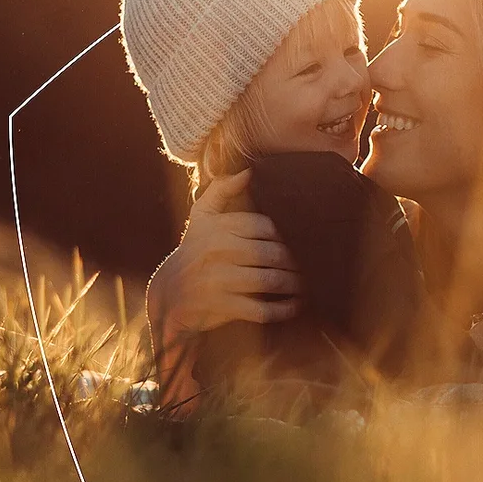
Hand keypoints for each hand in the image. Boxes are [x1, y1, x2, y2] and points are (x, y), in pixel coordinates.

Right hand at [146, 168, 300, 410]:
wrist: (168, 293)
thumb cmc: (196, 249)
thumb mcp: (202, 217)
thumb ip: (222, 190)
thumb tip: (249, 171)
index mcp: (219, 227)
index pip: (267, 226)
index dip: (289, 234)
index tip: (306, 240)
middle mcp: (218, 251)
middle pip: (272, 253)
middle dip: (297, 261)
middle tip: (314, 264)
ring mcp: (218, 279)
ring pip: (270, 280)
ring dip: (295, 284)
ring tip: (308, 283)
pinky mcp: (221, 305)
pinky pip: (260, 309)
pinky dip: (282, 309)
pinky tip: (295, 305)